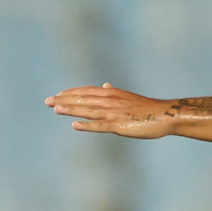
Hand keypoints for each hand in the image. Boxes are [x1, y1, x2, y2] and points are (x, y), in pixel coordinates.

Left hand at [47, 84, 175, 137]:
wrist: (164, 115)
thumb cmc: (147, 109)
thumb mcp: (128, 97)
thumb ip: (114, 92)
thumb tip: (104, 85)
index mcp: (112, 93)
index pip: (86, 91)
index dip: (70, 93)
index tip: (56, 95)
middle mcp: (111, 100)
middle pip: (83, 99)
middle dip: (64, 100)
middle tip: (47, 101)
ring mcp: (115, 113)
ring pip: (88, 110)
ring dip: (71, 109)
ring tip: (55, 108)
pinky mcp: (120, 125)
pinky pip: (100, 125)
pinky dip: (87, 125)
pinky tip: (75, 125)